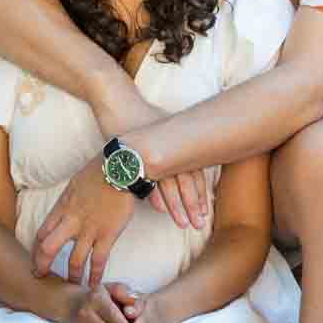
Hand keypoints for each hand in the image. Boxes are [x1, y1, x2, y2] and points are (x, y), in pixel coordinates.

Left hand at [33, 162, 135, 287]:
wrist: (120, 168)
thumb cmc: (99, 171)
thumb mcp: (75, 184)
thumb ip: (69, 201)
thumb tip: (67, 208)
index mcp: (62, 208)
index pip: (41, 233)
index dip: (36, 249)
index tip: (36, 258)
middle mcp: (71, 221)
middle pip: (48, 248)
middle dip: (42, 265)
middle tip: (41, 276)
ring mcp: (89, 230)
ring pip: (73, 260)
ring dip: (71, 276)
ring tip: (71, 287)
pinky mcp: (107, 235)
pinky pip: (98, 261)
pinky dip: (95, 275)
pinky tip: (94, 285)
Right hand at [91, 83, 208, 233]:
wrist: (117, 98)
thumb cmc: (138, 115)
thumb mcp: (160, 130)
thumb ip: (172, 149)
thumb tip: (180, 167)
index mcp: (178, 142)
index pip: (195, 172)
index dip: (201, 193)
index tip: (205, 212)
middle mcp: (168, 145)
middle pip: (186, 180)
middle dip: (194, 205)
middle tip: (199, 224)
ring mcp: (151, 148)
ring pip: (168, 182)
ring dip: (176, 205)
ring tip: (182, 224)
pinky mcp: (133, 149)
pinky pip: (145, 176)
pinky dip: (153, 193)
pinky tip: (159, 209)